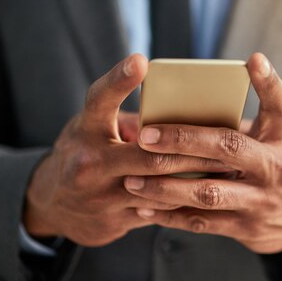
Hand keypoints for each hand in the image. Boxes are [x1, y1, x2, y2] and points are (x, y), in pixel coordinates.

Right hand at [24, 54, 229, 246]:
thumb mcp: (92, 129)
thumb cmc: (83, 153)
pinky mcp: (114, 220)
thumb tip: (184, 113)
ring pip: (159, 186)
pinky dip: (184, 201)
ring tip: (229, 169)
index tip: (141, 60)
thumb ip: (131, 121)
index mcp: (84, 130)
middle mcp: (88, 162)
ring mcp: (100, 196)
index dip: (119, 79)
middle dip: (191, 148)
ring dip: (196, 177)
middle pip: (149, 152)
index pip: (100, 100)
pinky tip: (208, 193)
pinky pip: (158, 211)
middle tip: (226, 139)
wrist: (52, 206)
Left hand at [124, 53, 281, 253]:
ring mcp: (260, 200)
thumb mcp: (269, 143)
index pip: (280, 106)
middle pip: (230, 147)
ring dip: (166, 186)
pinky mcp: (246, 228)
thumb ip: (238, 127)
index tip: (253, 59)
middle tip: (146, 135)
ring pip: (208, 192)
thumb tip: (181, 104)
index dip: (269, 83)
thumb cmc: (271, 168)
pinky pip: (202, 222)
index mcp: (278, 139)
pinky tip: (143, 208)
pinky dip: (170, 216)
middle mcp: (273, 167)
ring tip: (132, 179)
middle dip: (185, 140)